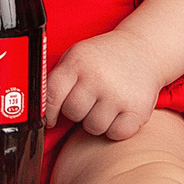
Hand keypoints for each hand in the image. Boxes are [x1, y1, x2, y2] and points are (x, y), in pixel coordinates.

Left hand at [46, 29, 165, 141]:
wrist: (145, 49)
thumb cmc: (104, 58)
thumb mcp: (78, 56)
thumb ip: (59, 78)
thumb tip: (37, 110)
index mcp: (78, 61)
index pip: (52, 95)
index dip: (49, 112)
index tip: (52, 118)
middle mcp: (97, 77)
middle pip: (73, 113)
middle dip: (78, 111)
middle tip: (89, 101)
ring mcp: (118, 94)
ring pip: (93, 127)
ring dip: (97, 121)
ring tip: (104, 104)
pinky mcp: (138, 109)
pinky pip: (115, 134)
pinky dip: (116, 129)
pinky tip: (119, 113)